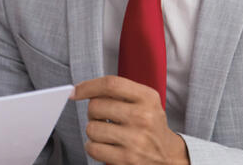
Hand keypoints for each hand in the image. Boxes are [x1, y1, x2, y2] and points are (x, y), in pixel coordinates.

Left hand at [70, 76, 188, 164]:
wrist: (167, 155)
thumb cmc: (150, 125)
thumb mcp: (146, 101)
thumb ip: (120, 91)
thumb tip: (82, 90)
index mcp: (147, 98)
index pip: (111, 84)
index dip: (88, 86)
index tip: (76, 91)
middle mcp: (143, 117)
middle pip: (96, 106)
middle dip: (93, 112)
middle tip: (103, 117)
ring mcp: (135, 139)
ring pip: (91, 128)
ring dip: (93, 131)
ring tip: (107, 132)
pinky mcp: (127, 159)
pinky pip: (93, 148)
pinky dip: (93, 147)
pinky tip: (105, 145)